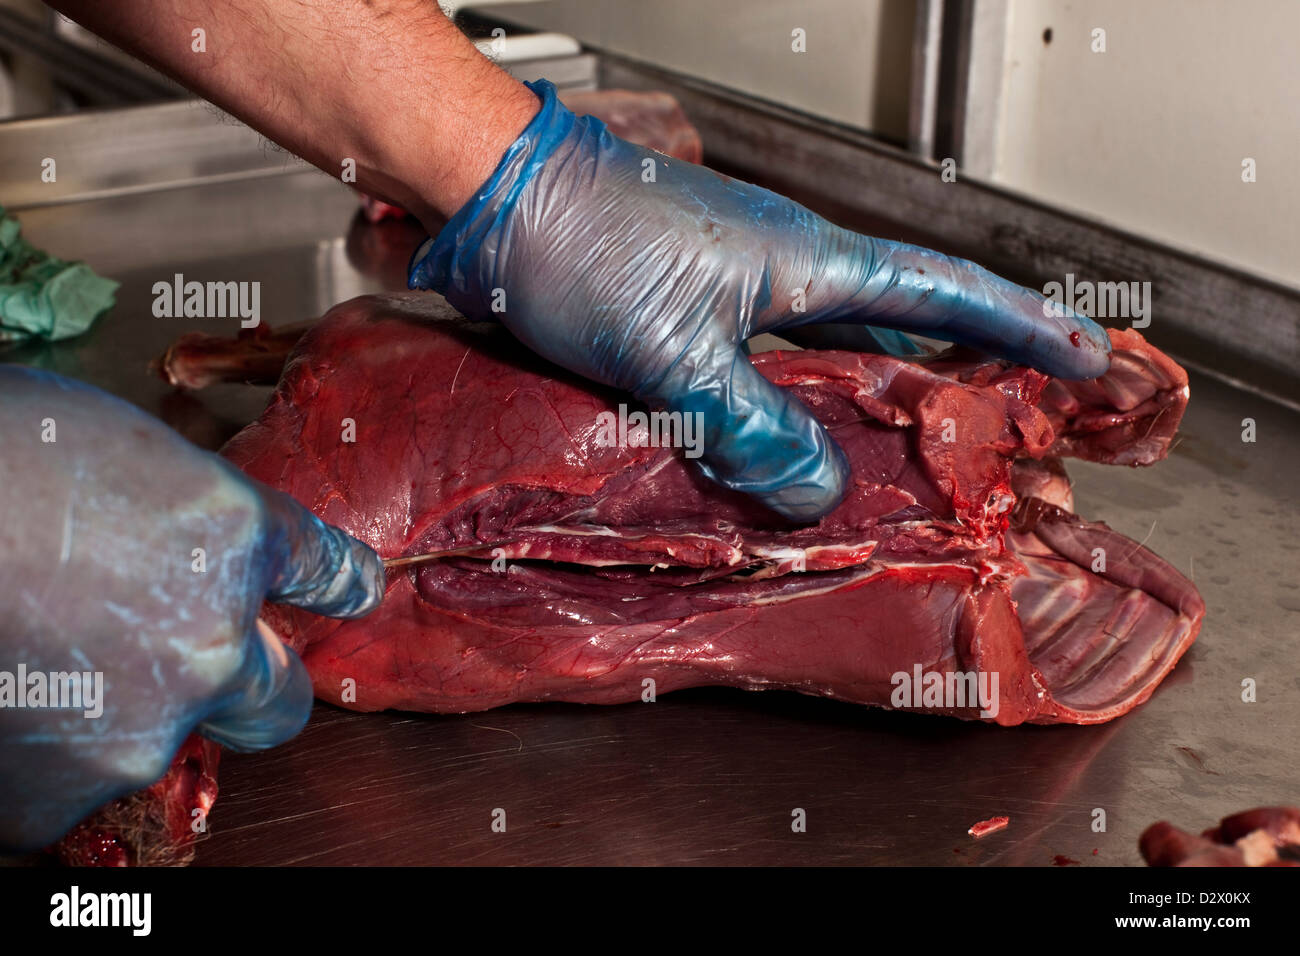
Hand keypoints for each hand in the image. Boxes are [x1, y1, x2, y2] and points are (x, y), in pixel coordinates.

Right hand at [0, 367, 383, 849]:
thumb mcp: (112, 447)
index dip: (339, 584)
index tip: (352, 593)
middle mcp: (208, 647)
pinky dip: (52, 748)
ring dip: (133, 709)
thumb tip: (193, 544)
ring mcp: (138, 732)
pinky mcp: (56, 798)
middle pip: (280, 698)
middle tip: (195, 653)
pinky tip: (8, 688)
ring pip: (170, 740)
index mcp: (229, 538)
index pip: (324, 572)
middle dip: (253, 679)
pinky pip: (81, 779)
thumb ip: (181, 512)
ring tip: (43, 650)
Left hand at [410, 80, 1110, 520]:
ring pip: (828, 352)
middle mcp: (782, 272)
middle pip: (897, 325)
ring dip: (869, 396)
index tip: (1081, 354)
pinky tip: (780, 445)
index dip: (1016, 327)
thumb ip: (751, 426)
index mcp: (806, 264)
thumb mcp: (672, 352)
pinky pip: (765, 366)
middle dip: (957, 372)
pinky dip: (788, 405)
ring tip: (904, 453)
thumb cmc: (580, 244)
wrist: (492, 198)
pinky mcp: (687, 308)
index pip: (940, 294)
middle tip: (1004, 422)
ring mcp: (735, 288)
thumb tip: (821, 493)